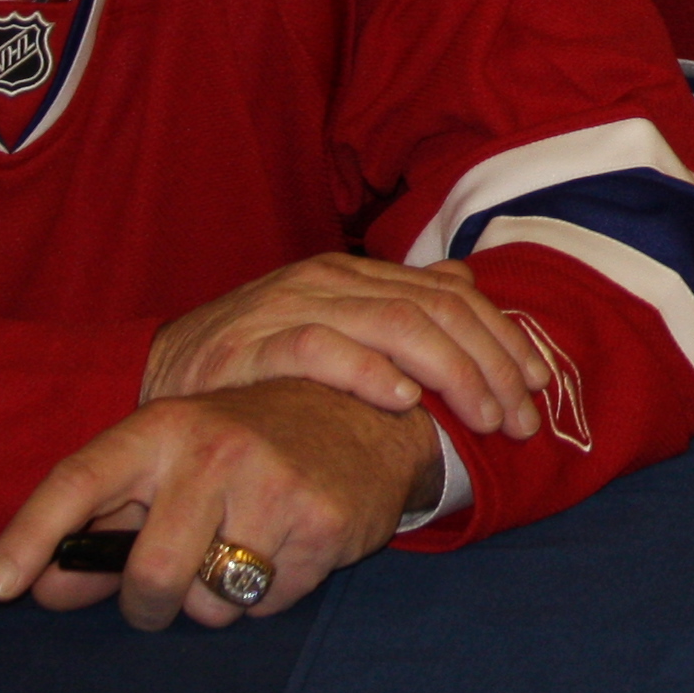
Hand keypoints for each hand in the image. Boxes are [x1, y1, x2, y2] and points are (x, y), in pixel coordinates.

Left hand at [0, 378, 444, 630]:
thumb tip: (41, 587)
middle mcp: (216, 448)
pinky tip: (288, 545)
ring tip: (245, 549)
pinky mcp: (323, 521)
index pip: (79, 479)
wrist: (368, 415)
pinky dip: (270, 594)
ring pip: (211, 603)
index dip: (31, 534)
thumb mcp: (172, 467)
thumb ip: (103, 527)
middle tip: (164, 593)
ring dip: (217, 601)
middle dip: (151, 605)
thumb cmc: (249, 447)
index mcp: (165, 427)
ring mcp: (274, 483)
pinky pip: (268, 605)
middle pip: (151, 576)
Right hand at [143, 253, 541, 441]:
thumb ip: (395, 307)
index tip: (539, 385)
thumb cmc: (255, 364)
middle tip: (522, 419)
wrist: (154, 376)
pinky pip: (320, 348)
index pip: (452, 294)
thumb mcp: (332, 327)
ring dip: (451, 373)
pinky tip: (403, 401)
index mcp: (357, 273)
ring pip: (395, 324)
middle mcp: (331, 279)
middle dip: (491, 366)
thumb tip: (464, 278)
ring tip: (482, 417)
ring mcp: (290, 305)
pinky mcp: (250, 343)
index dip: (503, 337)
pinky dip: (367, 371)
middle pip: (437, 311)